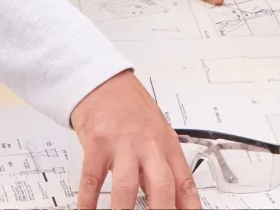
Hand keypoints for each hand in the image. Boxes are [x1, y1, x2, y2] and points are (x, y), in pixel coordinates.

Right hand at [72, 70, 199, 209]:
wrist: (104, 82)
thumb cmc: (131, 108)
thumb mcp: (157, 133)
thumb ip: (163, 167)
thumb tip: (175, 201)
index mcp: (167, 145)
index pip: (184, 181)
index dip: (190, 205)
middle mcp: (148, 145)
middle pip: (162, 184)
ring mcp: (122, 144)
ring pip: (127, 184)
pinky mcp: (97, 143)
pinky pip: (92, 177)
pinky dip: (88, 200)